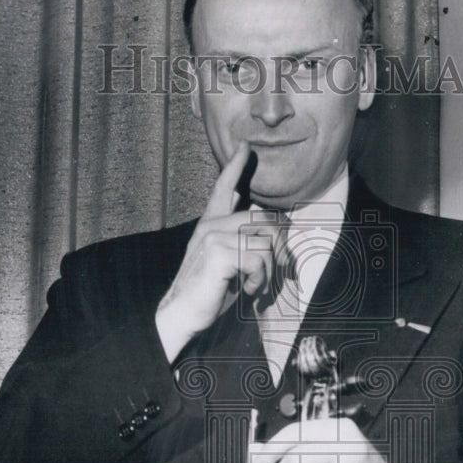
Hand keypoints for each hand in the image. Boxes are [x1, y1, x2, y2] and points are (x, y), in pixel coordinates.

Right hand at [155, 142, 285, 362]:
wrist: (182, 314)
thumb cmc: (208, 292)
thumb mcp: (229, 263)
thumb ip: (244, 243)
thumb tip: (275, 232)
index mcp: (211, 224)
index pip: (223, 187)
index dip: (235, 166)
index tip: (244, 147)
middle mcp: (210, 225)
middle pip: (264, 219)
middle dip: (281, 247)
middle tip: (280, 270)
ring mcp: (212, 236)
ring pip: (264, 241)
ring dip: (269, 270)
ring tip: (257, 286)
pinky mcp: (217, 253)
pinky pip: (257, 259)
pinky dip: (260, 279)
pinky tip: (249, 290)